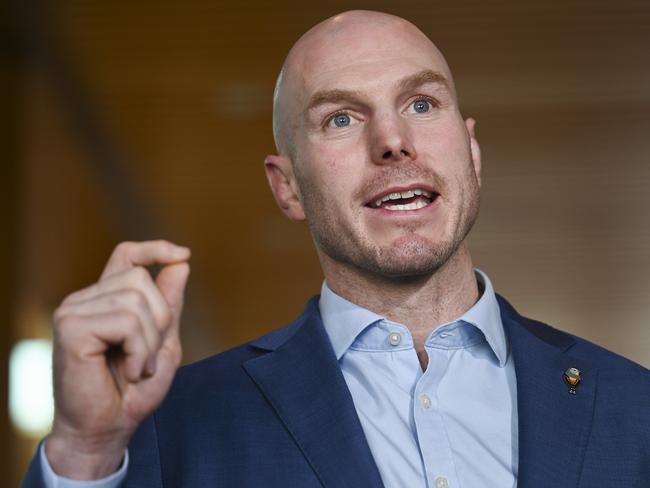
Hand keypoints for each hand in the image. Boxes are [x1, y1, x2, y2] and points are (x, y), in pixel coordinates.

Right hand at [45, 240, 190, 479]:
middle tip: (147, 357)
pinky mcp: (71, 328)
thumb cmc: (131, 392)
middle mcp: (85, 300)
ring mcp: (73, 311)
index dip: (154, 249)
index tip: (182, 255)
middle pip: (140, 278)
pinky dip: (139, 350)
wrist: (106, 430)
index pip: (126, 255)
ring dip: (149, 342)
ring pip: (136, 301)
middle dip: (159, 319)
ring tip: (138, 368)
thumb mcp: (162, 343)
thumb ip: (169, 305)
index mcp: (105, 301)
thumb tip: (180, 264)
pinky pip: (126, 322)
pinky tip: (129, 371)